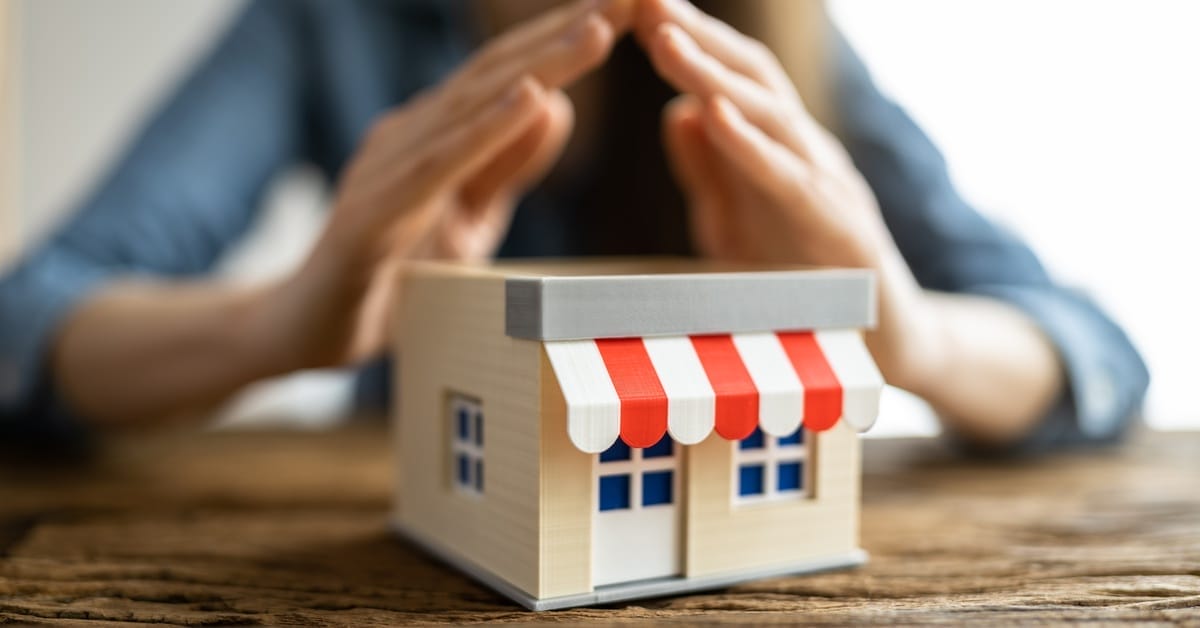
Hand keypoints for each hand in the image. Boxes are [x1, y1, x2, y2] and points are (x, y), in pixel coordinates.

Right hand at [262, 0, 633, 369]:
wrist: (304, 331)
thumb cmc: (388, 273)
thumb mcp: (465, 217)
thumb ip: (504, 163)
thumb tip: (555, 102)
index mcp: (436, 135)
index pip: (511, 75)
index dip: (567, 38)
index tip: (630, 5)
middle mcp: (409, 135)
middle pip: (497, 72)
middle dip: (565, 31)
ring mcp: (386, 170)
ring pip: (471, 106)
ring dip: (540, 64)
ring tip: (597, 29)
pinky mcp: (371, 217)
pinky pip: (437, 168)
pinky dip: (486, 130)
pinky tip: (531, 97)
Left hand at [636, 0, 892, 269]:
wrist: (884, 343)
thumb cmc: (800, 282)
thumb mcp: (735, 223)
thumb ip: (710, 171)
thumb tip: (677, 112)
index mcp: (780, 147)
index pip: (732, 78)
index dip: (688, 40)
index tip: (638, 6)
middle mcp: (808, 151)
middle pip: (751, 78)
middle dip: (697, 34)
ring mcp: (829, 184)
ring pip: (770, 115)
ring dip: (712, 75)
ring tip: (664, 40)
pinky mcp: (839, 227)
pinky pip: (789, 179)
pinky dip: (750, 145)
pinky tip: (714, 114)